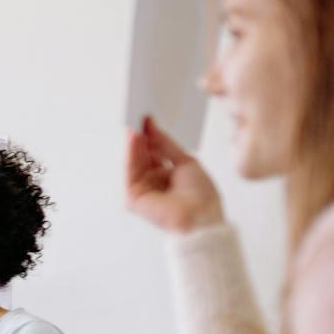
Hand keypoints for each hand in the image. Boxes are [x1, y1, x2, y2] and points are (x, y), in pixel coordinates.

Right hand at [126, 116, 224, 233]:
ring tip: (136, 122)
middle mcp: (151, 181)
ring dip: (133, 142)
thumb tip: (151, 127)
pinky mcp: (133, 196)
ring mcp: (141, 189)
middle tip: (139, 115)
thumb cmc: (201, 196)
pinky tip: (135, 138)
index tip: (148, 118)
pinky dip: (131, 153)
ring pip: (134, 161)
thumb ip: (166, 145)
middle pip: (142, 155)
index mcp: (165, 175)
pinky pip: (130, 170)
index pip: (153, 151)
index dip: (150, 135)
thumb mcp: (186, 161)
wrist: (202, 218)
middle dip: (140, 135)